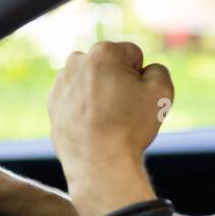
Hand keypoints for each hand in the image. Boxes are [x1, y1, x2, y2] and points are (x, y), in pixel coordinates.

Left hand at [47, 41, 172, 194]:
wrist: (99, 163)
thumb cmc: (130, 127)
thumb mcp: (162, 92)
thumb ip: (159, 69)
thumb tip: (145, 70)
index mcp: (103, 52)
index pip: (133, 55)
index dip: (141, 78)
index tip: (137, 99)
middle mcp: (76, 61)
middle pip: (109, 66)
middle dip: (118, 82)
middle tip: (123, 110)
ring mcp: (61, 83)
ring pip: (91, 83)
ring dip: (101, 95)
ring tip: (108, 121)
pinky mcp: (53, 104)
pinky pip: (77, 100)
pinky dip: (86, 110)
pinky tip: (93, 128)